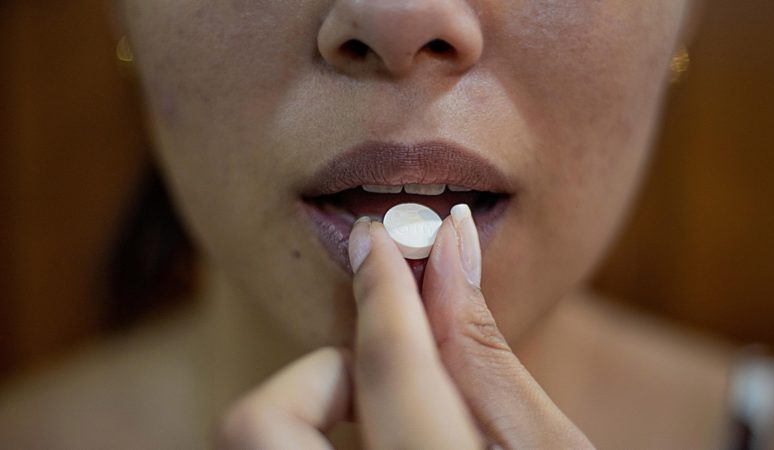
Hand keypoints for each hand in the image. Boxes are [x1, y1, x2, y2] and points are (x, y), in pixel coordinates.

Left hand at [216, 206, 593, 448]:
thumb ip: (487, 358)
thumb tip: (447, 251)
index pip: (390, 369)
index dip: (384, 288)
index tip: (378, 239)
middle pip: (256, 423)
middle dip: (319, 375)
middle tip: (381, 373)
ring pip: (258, 447)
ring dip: (314, 415)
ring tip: (391, 422)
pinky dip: (317, 445)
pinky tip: (382, 446)